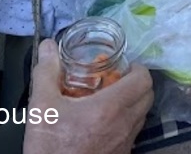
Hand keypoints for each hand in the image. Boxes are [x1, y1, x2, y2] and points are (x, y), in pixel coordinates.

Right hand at [23, 39, 152, 153]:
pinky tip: (105, 122)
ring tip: (110, 99)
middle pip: (148, 95)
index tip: (121, 65)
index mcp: (110, 107)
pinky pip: (134, 132)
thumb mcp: (42, 108)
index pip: (143, 79)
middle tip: (117, 79)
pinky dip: (127, 121)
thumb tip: (48, 47)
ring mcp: (126, 142)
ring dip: (133, 102)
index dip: (136, 67)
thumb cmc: (49, 147)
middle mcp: (125, 124)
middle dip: (137, 83)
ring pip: (142, 114)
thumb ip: (47, 73)